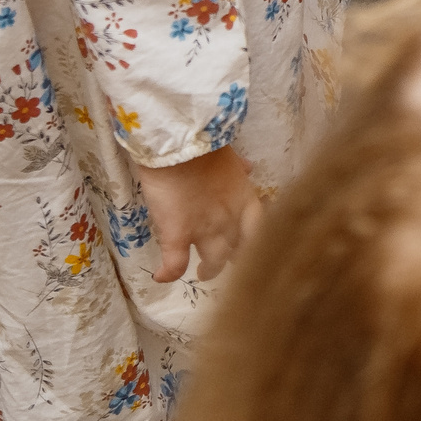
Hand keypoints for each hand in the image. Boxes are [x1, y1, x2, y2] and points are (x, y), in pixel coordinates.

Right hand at [135, 145, 261, 282]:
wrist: (179, 144)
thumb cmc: (205, 147)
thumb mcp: (229, 156)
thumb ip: (239, 168)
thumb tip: (248, 170)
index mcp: (245, 201)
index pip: (260, 233)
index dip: (256, 244)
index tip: (248, 246)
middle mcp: (230, 221)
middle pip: (239, 253)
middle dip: (235, 260)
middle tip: (228, 261)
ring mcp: (204, 231)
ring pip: (214, 263)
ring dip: (210, 270)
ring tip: (202, 273)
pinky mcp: (177, 235)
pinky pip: (175, 264)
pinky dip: (167, 273)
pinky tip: (160, 277)